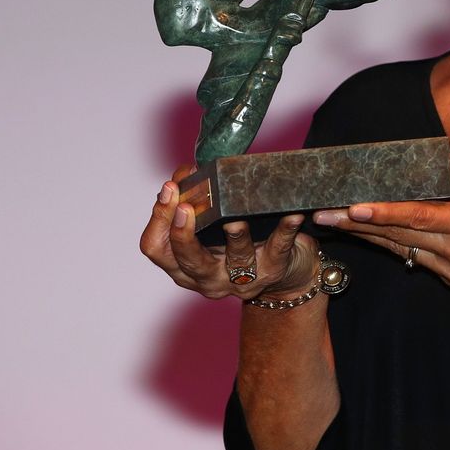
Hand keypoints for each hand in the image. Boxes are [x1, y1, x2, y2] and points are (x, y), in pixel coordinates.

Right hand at [140, 165, 321, 300]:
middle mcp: (207, 277)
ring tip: (234, 219)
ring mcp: (241, 279)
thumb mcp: (210, 226)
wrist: (283, 267)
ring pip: (235, 258)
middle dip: (183, 233)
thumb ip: (193, 201)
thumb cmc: (240, 240)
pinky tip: (292, 215)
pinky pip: (279, 248)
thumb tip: (185, 171)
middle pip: (186, 260)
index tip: (169, 189)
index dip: (159, 219)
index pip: (157, 248)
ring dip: (235, 236)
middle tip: (186, 206)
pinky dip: (285, 230)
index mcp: (184, 265)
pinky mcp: (274, 270)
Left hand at [311, 164, 449, 315]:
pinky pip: (413, 258)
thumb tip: (442, 163)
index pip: (418, 217)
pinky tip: (371, 235)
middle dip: (356, 224)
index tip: (354, 206)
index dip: (383, 212)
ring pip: (398, 248)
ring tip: (333, 222)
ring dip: (365, 235)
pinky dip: (391, 244)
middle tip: (321, 213)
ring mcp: (449, 269)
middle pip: (395, 236)